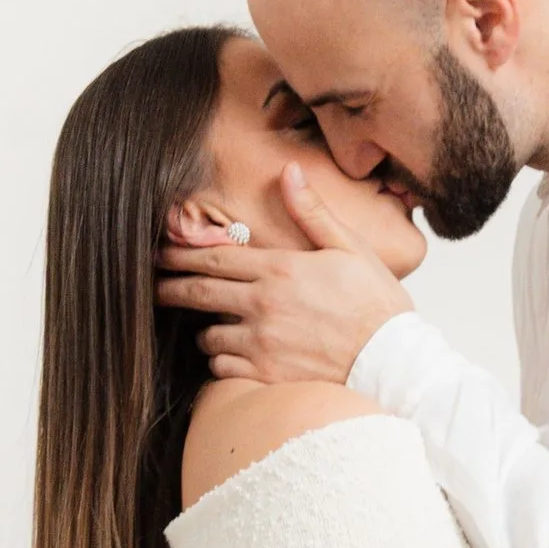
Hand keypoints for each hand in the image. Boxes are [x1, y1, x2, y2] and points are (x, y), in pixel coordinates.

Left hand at [157, 164, 412, 385]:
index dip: (180, 254)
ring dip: (206, 330)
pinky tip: (234, 357)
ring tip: (213, 328)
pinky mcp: (265, 375)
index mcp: (279, 270)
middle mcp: (262, 306)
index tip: (159, 252)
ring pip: (207, 336)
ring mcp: (261, 343)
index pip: (214, 257)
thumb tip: (289, 172)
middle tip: (155, 286)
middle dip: (170, 288)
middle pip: (197, 293)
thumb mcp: (350, 249)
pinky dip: (222, 363)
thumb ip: (312, 213)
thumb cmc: (378, 306)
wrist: (393, 363)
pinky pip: (222, 370)